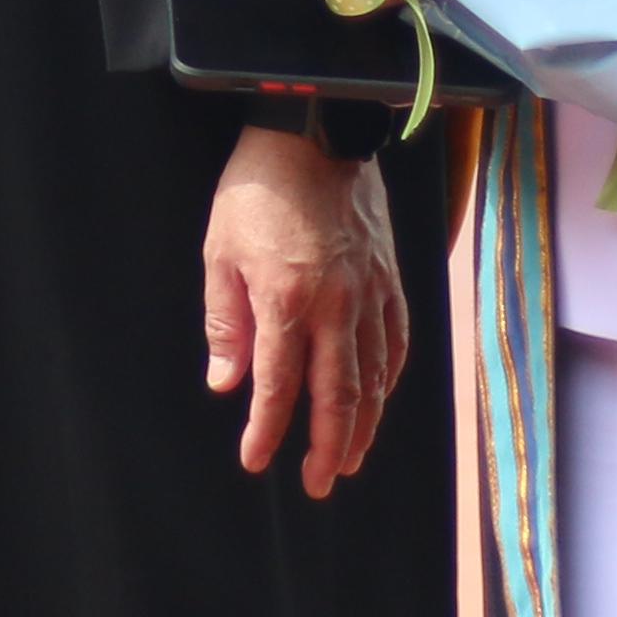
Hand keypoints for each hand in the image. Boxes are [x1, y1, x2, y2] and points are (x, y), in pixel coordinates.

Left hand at [200, 122, 406, 497]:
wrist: (315, 131)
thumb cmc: (258, 189)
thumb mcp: (220, 252)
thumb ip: (225, 321)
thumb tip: (226, 381)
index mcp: (287, 301)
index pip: (277, 385)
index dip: (267, 430)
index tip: (255, 460)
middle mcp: (336, 307)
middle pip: (340, 396)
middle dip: (329, 448)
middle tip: (319, 484)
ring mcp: (371, 294)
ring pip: (374, 378)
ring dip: (363, 425)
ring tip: (349, 457)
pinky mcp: (391, 278)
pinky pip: (396, 343)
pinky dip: (388, 380)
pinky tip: (378, 398)